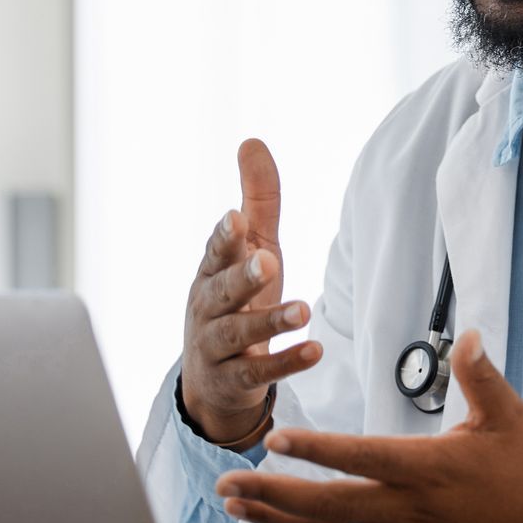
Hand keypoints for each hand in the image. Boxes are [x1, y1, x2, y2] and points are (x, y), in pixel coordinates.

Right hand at [180, 139, 321, 445]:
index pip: (214, 252)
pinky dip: (285, 363)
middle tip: (268, 262)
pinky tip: (314, 351)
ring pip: (237, 333)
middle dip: (242, 277)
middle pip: (221, 291)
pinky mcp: (234, 380)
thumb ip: (256, 201)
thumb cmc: (236, 302)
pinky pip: (258, 373)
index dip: (224, 237)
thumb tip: (252, 141)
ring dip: (270, 321)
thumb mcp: (251, 250)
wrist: (213, 381)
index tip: (235, 220)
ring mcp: (216, 348)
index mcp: (211, 273)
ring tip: (303, 311)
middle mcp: (208, 308)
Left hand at [214, 330, 522, 522]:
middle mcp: (406, 506)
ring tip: (236, 508)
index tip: (274, 439)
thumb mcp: (509, 414)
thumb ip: (481, 374)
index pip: (359, 456)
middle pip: (325, 506)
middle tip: (226, 484)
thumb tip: (469, 335)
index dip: (314, 449)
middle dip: (270, 495)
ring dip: (277, 522)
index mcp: (426, 468)